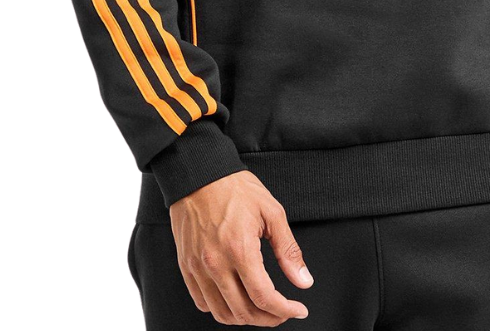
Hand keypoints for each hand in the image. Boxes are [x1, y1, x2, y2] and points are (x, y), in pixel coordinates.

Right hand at [169, 170, 312, 323]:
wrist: (198, 173)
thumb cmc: (234, 187)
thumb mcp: (271, 212)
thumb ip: (288, 250)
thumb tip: (303, 280)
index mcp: (239, 249)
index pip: (263, 297)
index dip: (285, 310)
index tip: (298, 310)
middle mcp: (216, 263)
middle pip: (244, 312)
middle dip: (269, 318)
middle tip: (283, 311)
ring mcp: (198, 268)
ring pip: (222, 314)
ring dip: (245, 319)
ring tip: (261, 309)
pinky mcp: (186, 267)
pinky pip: (202, 302)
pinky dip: (221, 309)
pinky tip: (235, 299)